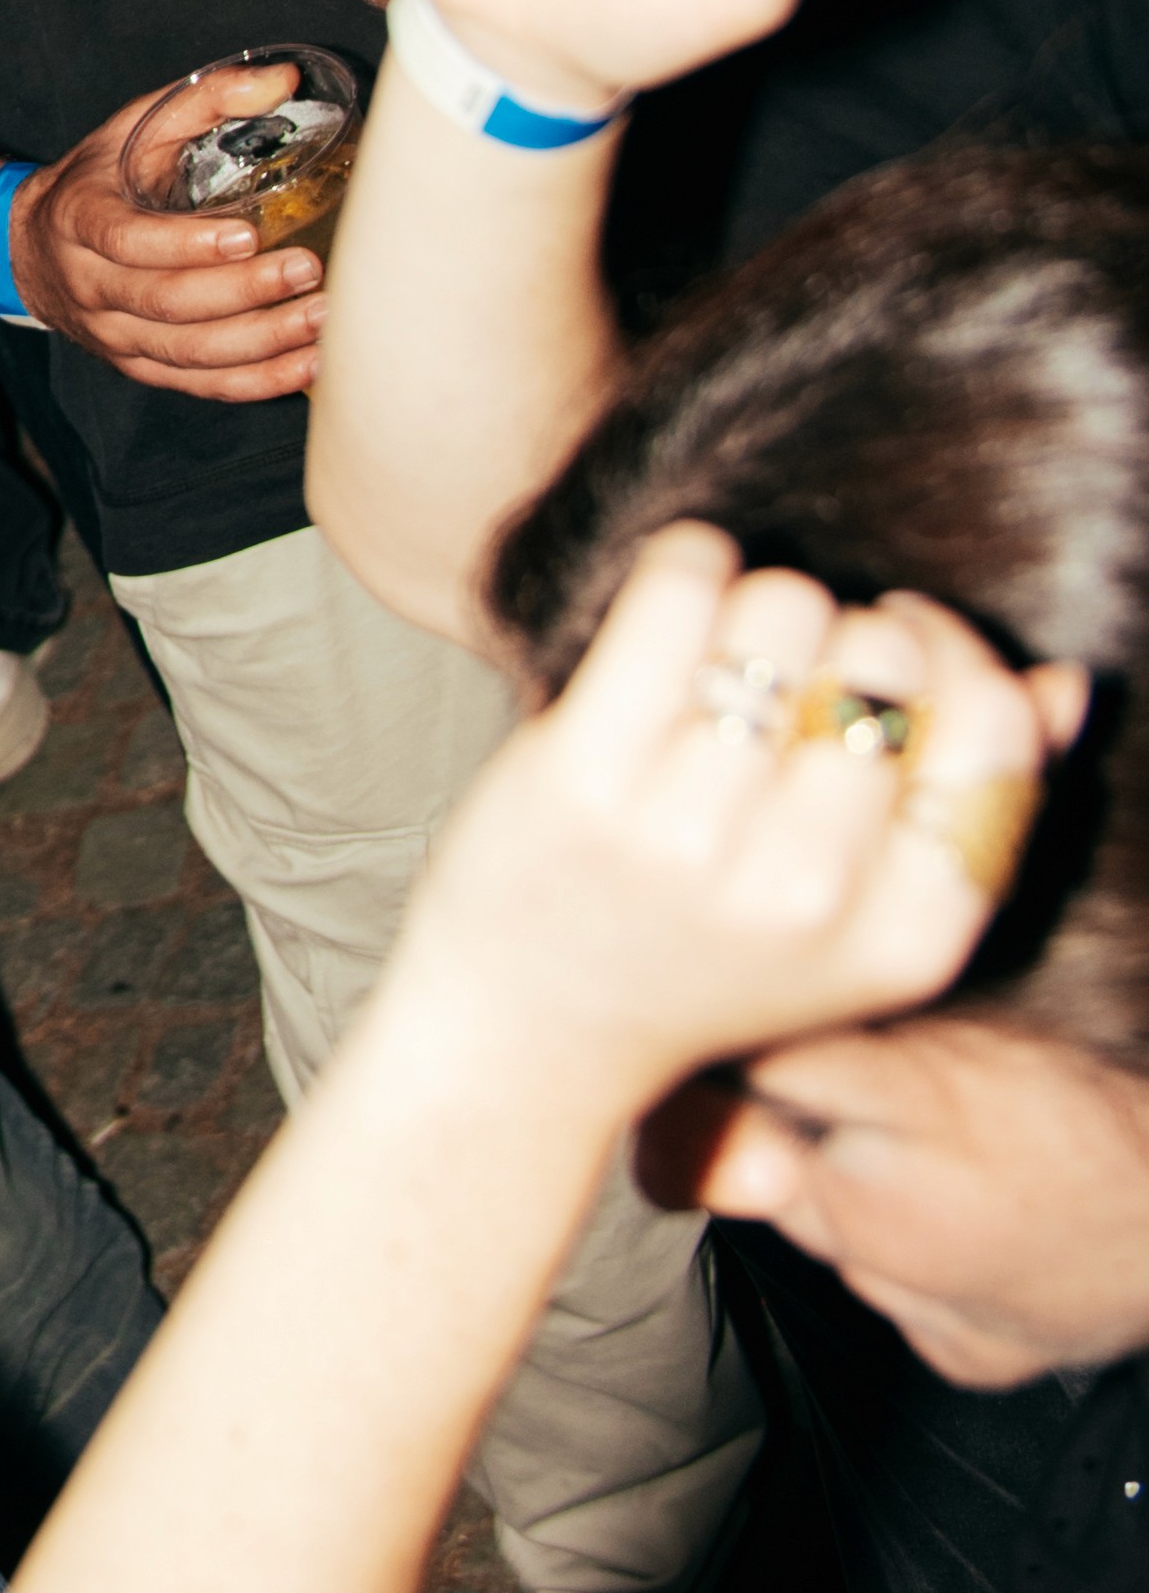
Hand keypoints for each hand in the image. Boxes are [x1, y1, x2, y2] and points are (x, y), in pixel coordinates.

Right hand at [10, 63, 337, 399]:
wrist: (28, 249)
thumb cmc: (97, 181)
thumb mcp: (135, 127)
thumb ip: (207, 99)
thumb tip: (282, 80)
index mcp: (80, 221)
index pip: (127, 242)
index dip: (186, 245)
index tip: (248, 234)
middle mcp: (90, 287)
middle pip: (166, 304)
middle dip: (243, 293)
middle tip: (307, 271)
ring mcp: (113, 334)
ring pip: (187, 353)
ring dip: (260, 342)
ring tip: (321, 319)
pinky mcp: (139, 366)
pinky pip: (198, 385)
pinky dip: (255, 381)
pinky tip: (306, 365)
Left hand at [401, 525, 1054, 1112]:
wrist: (531, 1030)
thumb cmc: (709, 952)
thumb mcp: (864, 923)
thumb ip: (969, 811)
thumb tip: (1061, 683)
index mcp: (905, 938)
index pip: (995, 735)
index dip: (959, 657)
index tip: (904, 638)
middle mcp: (804, 893)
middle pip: (883, 658)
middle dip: (844, 637)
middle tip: (790, 679)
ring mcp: (687, 834)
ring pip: (786, 610)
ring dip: (760, 606)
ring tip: (724, 667)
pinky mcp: (582, 775)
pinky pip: (678, 591)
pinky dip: (688, 563)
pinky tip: (677, 600)